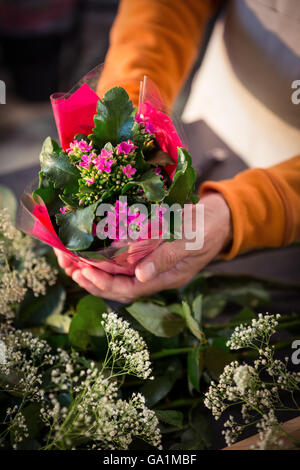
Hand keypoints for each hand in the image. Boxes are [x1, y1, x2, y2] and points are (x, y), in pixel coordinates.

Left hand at [58, 192, 231, 302]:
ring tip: (70, 260)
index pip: (129, 290)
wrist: (218, 219)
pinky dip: (103, 257)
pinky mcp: (147, 251)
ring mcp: (150, 264)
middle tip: (67, 267)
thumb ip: (166, 258)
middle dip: (91, 280)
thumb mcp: (190, 241)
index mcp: (165, 278)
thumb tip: (140, 277)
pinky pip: (121, 261)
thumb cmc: (206, 228)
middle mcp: (153, 275)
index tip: (84, 272)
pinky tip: (88, 249)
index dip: (105, 284)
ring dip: (93, 269)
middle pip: (117, 286)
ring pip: (116, 275)